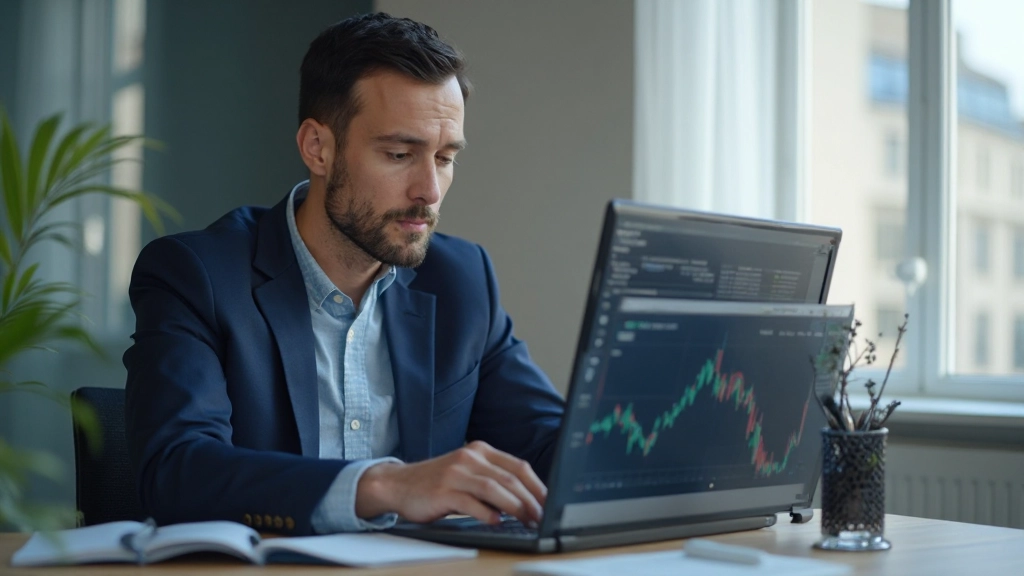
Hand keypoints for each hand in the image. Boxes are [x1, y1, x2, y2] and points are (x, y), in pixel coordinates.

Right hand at [355, 440, 545, 525]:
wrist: (397, 484)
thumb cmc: (437, 483)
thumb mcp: (467, 472)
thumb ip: (492, 479)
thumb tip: (527, 500)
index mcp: (480, 451)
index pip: (519, 466)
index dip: (538, 486)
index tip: (550, 503)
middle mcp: (470, 457)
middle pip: (510, 478)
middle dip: (531, 500)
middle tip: (542, 517)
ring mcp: (456, 473)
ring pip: (495, 489)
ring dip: (515, 507)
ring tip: (527, 521)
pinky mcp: (443, 491)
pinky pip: (471, 503)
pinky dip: (487, 514)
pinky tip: (496, 522)